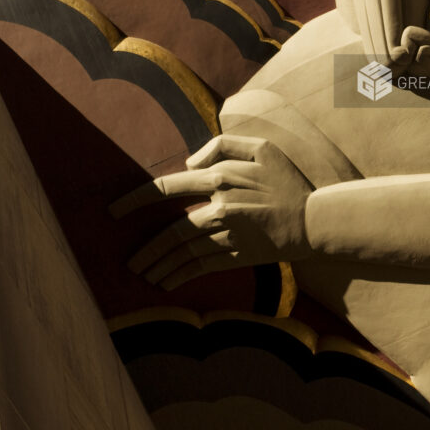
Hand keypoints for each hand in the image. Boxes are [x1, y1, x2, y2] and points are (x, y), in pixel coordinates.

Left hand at [110, 135, 312, 289]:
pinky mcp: (238, 256)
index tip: (113, 211)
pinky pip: (201, 267)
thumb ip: (223, 145)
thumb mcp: (263, 148)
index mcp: (221, 178)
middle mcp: (220, 207)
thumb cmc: (289, 180)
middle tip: (127, 261)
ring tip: (140, 275)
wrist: (317, 219)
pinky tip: (165, 283)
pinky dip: (179, 276)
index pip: (167, 187)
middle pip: (170, 231)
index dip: (136, 199)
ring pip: (182, 253)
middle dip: (144, 249)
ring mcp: (229, 234)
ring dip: (157, 266)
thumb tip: (189, 164)